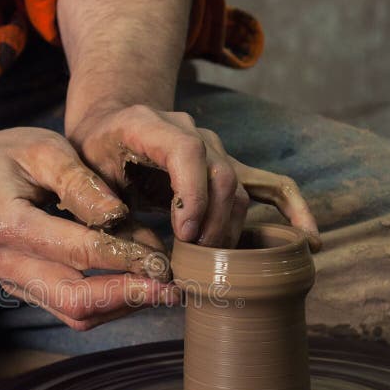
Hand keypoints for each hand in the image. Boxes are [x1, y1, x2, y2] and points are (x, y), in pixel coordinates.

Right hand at [0, 127, 177, 329]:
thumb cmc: (2, 159)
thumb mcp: (41, 149)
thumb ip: (80, 182)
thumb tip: (119, 215)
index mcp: (8, 224)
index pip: (77, 251)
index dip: (126, 258)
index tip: (164, 257)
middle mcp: (7, 264)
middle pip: (75, 300)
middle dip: (129, 298)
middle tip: (173, 289)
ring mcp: (14, 283)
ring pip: (75, 314)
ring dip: (123, 306)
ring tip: (164, 290)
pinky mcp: (25, 291)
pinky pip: (70, 310)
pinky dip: (107, 304)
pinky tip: (136, 287)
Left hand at [68, 104, 321, 250]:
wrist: (112, 125)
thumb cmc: (93, 153)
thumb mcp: (81, 171)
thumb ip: (99, 203)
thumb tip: (129, 238)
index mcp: (149, 124)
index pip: (187, 151)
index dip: (193, 193)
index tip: (184, 234)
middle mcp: (191, 131)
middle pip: (221, 175)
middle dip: (212, 225)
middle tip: (195, 262)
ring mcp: (215, 148)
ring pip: (239, 190)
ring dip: (230, 231)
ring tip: (213, 264)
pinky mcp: (229, 167)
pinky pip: (270, 186)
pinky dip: (292, 211)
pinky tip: (309, 239)